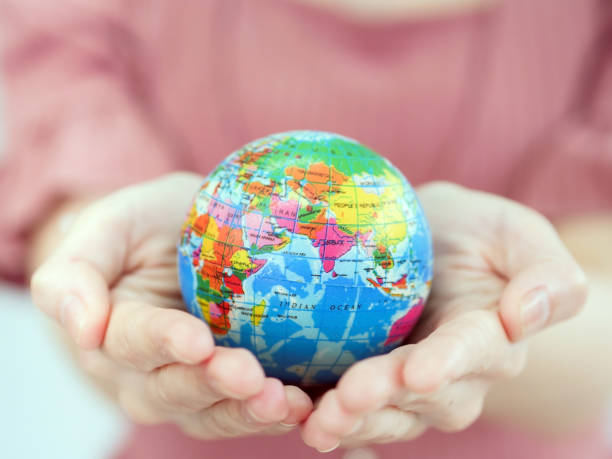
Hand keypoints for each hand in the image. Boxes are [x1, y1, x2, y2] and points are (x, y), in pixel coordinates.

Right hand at [31, 173, 311, 438]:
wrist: (181, 241)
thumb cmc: (145, 227)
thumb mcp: (108, 227)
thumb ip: (75, 272)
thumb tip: (82, 328)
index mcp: (112, 334)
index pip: (133, 342)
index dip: (164, 343)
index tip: (197, 340)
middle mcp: (145, 374)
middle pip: (175, 389)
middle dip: (212, 386)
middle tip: (250, 376)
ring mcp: (189, 389)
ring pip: (213, 414)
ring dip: (247, 412)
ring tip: (284, 402)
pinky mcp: (229, 392)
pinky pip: (247, 412)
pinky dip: (276, 414)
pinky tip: (306, 405)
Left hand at [301, 182, 587, 450]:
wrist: (434, 249)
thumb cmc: (477, 235)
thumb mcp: (516, 234)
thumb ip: (545, 274)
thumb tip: (526, 315)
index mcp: (489, 341)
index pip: (472, 355)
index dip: (447, 365)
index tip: (418, 371)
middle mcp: (450, 377)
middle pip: (418, 398)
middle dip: (383, 402)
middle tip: (345, 400)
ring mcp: (405, 387)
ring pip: (381, 415)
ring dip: (348, 422)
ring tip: (314, 421)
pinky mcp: (366, 383)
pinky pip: (346, 406)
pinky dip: (320, 413)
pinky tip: (288, 413)